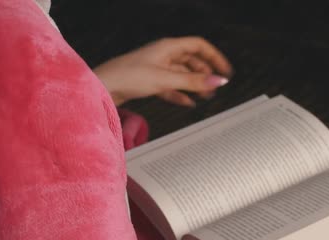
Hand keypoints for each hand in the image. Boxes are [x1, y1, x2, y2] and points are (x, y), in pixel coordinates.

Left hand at [93, 36, 232, 105]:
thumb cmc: (128, 77)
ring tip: (205, 97)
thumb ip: (193, 82)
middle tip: (216, 88)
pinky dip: (180, 94)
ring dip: (194, 85)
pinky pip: (171, 87)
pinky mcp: (149, 82)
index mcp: (168, 47)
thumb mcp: (166, 79)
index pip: (199, 46)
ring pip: (182, 75)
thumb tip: (219, 81)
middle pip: (192, 60)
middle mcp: (163, 55)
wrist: (102, 87)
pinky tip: (188, 103)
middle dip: (205, 73)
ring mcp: (156, 68)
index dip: (214, 57)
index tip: (225, 71)